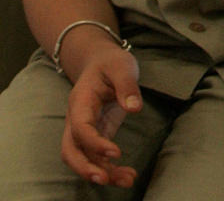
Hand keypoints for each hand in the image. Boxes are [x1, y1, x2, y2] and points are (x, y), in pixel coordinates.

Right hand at [61, 46, 141, 187]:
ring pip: (84, 159)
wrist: (101, 62)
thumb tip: (134, 109)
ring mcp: (84, 130)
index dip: (95, 143)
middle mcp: (77, 119)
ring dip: (103, 172)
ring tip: (128, 180)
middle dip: (85, 168)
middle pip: (70, 151)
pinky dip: (110, 169)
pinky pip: (96, 158)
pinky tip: (127, 175)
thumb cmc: (110, 62)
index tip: (116, 153)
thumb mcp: (121, 65)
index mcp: (81, 101)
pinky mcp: (96, 136)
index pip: (80, 128)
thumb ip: (127, 85)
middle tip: (105, 179)